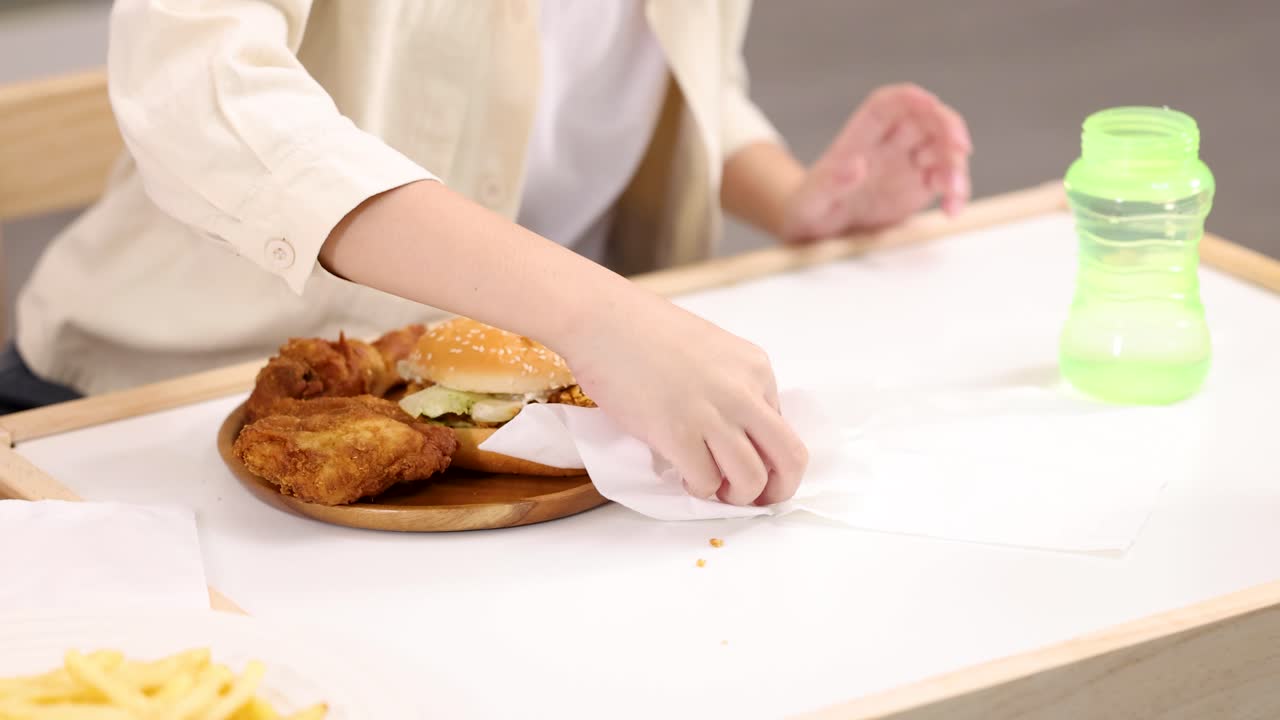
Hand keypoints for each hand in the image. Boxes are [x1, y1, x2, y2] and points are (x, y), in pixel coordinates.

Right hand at [558, 291, 808, 505]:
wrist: (601, 319)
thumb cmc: (643, 331)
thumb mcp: (711, 350)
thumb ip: (730, 387)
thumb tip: (733, 433)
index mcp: (756, 368)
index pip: (782, 427)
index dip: (764, 453)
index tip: (742, 461)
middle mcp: (744, 392)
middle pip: (789, 458)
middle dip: (777, 489)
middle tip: (753, 498)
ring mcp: (713, 414)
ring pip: (751, 479)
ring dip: (735, 496)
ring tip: (711, 488)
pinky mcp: (678, 434)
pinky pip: (706, 482)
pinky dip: (698, 490)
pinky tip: (682, 477)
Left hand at [782, 84, 971, 242]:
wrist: (818, 229)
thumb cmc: (809, 208)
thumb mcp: (811, 200)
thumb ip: (830, 182)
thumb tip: (855, 166)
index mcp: (860, 135)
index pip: (888, 104)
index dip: (911, 98)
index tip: (930, 103)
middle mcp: (889, 142)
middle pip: (926, 120)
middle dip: (948, 128)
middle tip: (961, 148)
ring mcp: (908, 162)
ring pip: (943, 149)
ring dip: (955, 166)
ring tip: (954, 193)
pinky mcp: (920, 185)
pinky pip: (946, 181)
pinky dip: (954, 193)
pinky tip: (952, 210)